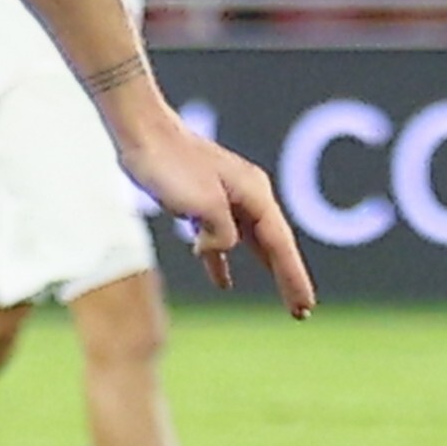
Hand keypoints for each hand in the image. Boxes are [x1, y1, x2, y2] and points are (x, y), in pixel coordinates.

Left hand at [111, 101, 316, 314]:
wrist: (141, 133)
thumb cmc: (171, 164)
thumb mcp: (202, 206)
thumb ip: (220, 234)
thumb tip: (219, 248)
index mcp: (254, 193)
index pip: (279, 244)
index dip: (293, 277)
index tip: (305, 306)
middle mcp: (247, 194)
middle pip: (273, 244)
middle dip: (287, 278)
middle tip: (302, 312)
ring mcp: (225, 197)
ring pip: (250, 242)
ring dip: (263, 270)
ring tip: (281, 299)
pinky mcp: (202, 201)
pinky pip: (221, 238)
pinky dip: (222, 260)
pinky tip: (223, 282)